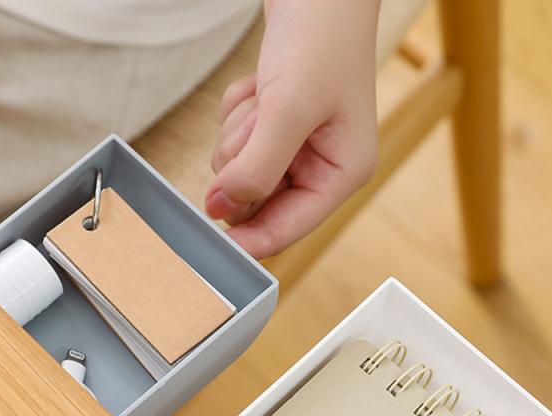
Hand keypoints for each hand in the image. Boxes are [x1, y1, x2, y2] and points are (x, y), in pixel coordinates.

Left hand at [205, 0, 379, 259]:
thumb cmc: (321, 36)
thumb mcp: (289, 108)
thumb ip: (256, 169)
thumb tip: (222, 210)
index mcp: (342, 173)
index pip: (286, 229)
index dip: (247, 238)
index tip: (209, 242)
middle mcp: (320, 166)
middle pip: (256, 200)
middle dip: (244, 161)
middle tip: (260, 119)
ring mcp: (296, 147)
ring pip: (239, 170)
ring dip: (238, 133)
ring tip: (264, 95)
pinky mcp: (274, 126)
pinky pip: (234, 139)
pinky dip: (236, 113)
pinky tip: (260, 86)